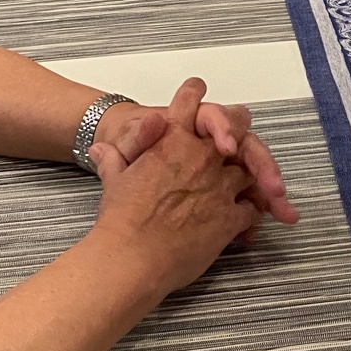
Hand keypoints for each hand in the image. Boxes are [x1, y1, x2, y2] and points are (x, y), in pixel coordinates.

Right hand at [88, 82, 261, 297]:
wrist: (131, 258)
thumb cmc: (120, 220)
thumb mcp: (113, 181)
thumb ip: (113, 160)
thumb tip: (100, 150)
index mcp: (172, 140)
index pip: (189, 100)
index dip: (194, 94)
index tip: (198, 92)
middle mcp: (200, 156)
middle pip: (235, 127)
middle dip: (238, 132)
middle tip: (236, 143)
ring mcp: (219, 186)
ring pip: (248, 170)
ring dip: (249, 177)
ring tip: (246, 189)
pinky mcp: (229, 218)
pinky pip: (251, 209)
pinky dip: (250, 215)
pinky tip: (244, 224)